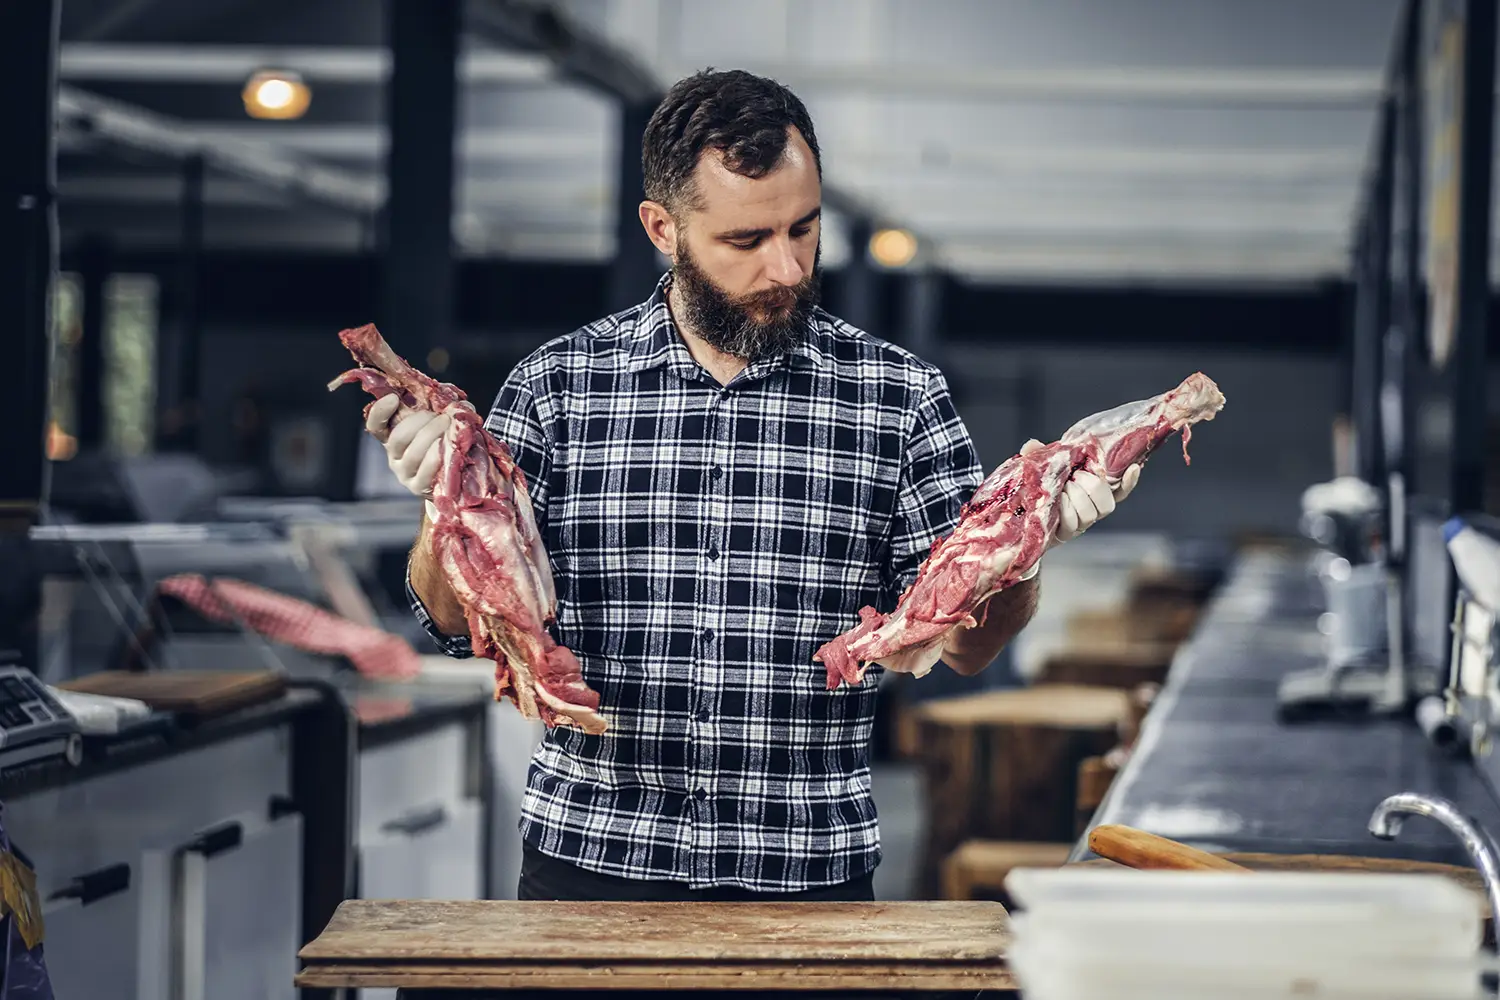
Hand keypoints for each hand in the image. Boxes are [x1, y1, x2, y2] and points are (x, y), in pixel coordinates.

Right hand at [365, 394, 449, 499]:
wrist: (456, 480)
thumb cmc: (447, 446)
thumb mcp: (440, 425)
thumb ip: (444, 410)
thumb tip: (461, 406)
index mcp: (394, 438)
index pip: (376, 426)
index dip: (380, 411)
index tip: (393, 398)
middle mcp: (395, 456)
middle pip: (399, 437)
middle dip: (422, 421)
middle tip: (443, 416)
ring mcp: (405, 474)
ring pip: (414, 453)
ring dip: (433, 436)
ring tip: (450, 427)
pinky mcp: (418, 487)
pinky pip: (426, 471)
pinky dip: (438, 456)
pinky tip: (449, 448)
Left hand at [1018, 438, 1140, 545]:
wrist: (1021, 516)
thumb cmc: (1037, 490)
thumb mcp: (1040, 469)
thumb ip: (1039, 456)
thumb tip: (1033, 444)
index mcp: (1092, 493)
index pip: (1119, 490)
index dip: (1129, 482)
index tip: (1133, 467)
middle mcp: (1091, 510)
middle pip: (1108, 504)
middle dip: (1094, 486)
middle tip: (1076, 476)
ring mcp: (1079, 524)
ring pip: (1091, 514)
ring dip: (1078, 497)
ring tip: (1064, 488)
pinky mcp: (1065, 533)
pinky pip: (1073, 523)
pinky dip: (1066, 510)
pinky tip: (1059, 502)